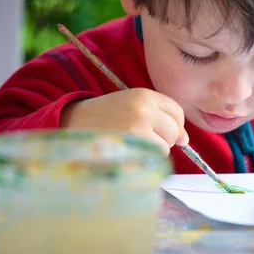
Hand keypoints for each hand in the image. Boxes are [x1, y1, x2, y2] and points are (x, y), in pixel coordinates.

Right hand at [60, 88, 187, 153]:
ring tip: (131, 144)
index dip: (175, 125)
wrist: (68, 124)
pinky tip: (129, 152)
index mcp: (144, 95)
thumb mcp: (130, 106)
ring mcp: (138, 128)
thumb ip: (158, 117)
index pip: (177, 111)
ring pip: (165, 145)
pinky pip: (153, 157)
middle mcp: (144, 109)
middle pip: (174, 130)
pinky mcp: (132, 146)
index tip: (166, 132)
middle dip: (164, 139)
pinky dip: (145, 158)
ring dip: (153, 150)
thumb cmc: (102, 118)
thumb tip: (185, 140)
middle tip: (142, 138)